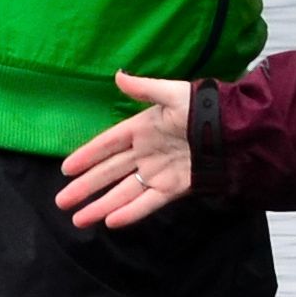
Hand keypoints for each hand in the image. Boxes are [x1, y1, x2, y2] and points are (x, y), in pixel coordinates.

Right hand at [59, 75, 197, 229]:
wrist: (234, 130)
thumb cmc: (204, 108)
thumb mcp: (173, 93)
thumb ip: (145, 89)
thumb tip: (119, 75)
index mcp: (143, 128)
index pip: (107, 144)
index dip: (87, 155)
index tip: (66, 169)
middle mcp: (146, 153)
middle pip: (109, 172)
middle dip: (85, 187)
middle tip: (61, 201)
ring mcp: (158, 172)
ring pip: (123, 192)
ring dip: (101, 205)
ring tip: (78, 219)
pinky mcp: (173, 188)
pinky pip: (147, 202)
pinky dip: (130, 212)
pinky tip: (110, 221)